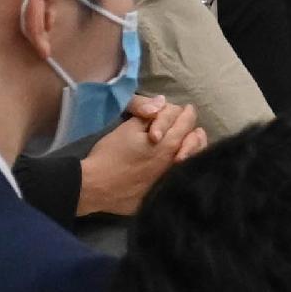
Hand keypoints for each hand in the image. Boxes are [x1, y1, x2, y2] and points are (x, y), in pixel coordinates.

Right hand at [75, 98, 204, 216]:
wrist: (96, 187)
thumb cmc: (110, 154)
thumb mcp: (128, 129)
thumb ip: (148, 115)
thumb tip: (163, 102)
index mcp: (168, 142)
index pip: (186, 122)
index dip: (185, 113)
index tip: (186, 109)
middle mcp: (175, 160)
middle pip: (194, 140)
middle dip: (193, 129)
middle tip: (191, 125)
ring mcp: (171, 177)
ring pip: (193, 158)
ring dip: (193, 146)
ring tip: (191, 140)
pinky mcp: (163, 190)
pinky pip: (182, 174)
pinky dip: (185, 164)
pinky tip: (180, 160)